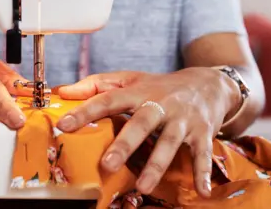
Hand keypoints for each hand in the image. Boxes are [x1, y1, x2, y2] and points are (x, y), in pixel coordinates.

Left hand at [56, 68, 240, 196]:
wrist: (207, 83)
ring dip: (157, 165)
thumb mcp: (129, 79)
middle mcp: (160, 104)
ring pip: (169, 142)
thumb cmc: (159, 85)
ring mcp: (182, 119)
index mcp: (137, 92)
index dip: (85, 111)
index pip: (107, 100)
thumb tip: (62, 92)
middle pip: (140, 124)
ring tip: (143, 187)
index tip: (64, 125)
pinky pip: (203, 154)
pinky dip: (202, 172)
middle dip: (124, 145)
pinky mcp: (202, 132)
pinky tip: (201, 191)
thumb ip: (95, 85)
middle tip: (107, 165)